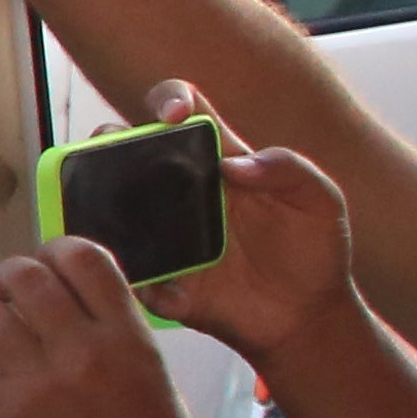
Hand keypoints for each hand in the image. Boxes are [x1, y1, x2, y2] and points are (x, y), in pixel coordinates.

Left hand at [0, 243, 225, 417]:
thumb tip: (69, 301)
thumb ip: (112, 332)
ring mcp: (43, 383)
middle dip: (8, 281)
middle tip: (8, 299)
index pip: (82, 256)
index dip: (54, 252)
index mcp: (128, 335)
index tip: (47, 266)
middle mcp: (84, 350)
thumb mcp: (154, 374)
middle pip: (23, 275)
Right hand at [133, 100, 365, 372]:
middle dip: (107, 140)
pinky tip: (150, 280)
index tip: (173, 116)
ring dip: (96, 200)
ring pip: (109, 205)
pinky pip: (127, 270)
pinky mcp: (159, 277)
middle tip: (111, 152)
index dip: (169, 100)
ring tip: (109, 212)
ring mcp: (164, 233)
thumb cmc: (314, 252)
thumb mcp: (320, 202)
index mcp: (218, 161)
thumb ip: (289, 169)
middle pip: (126, 148)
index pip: (183, 111)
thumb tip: (233, 165)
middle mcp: (181, 190)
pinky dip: (129, 272)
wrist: (306, 318)